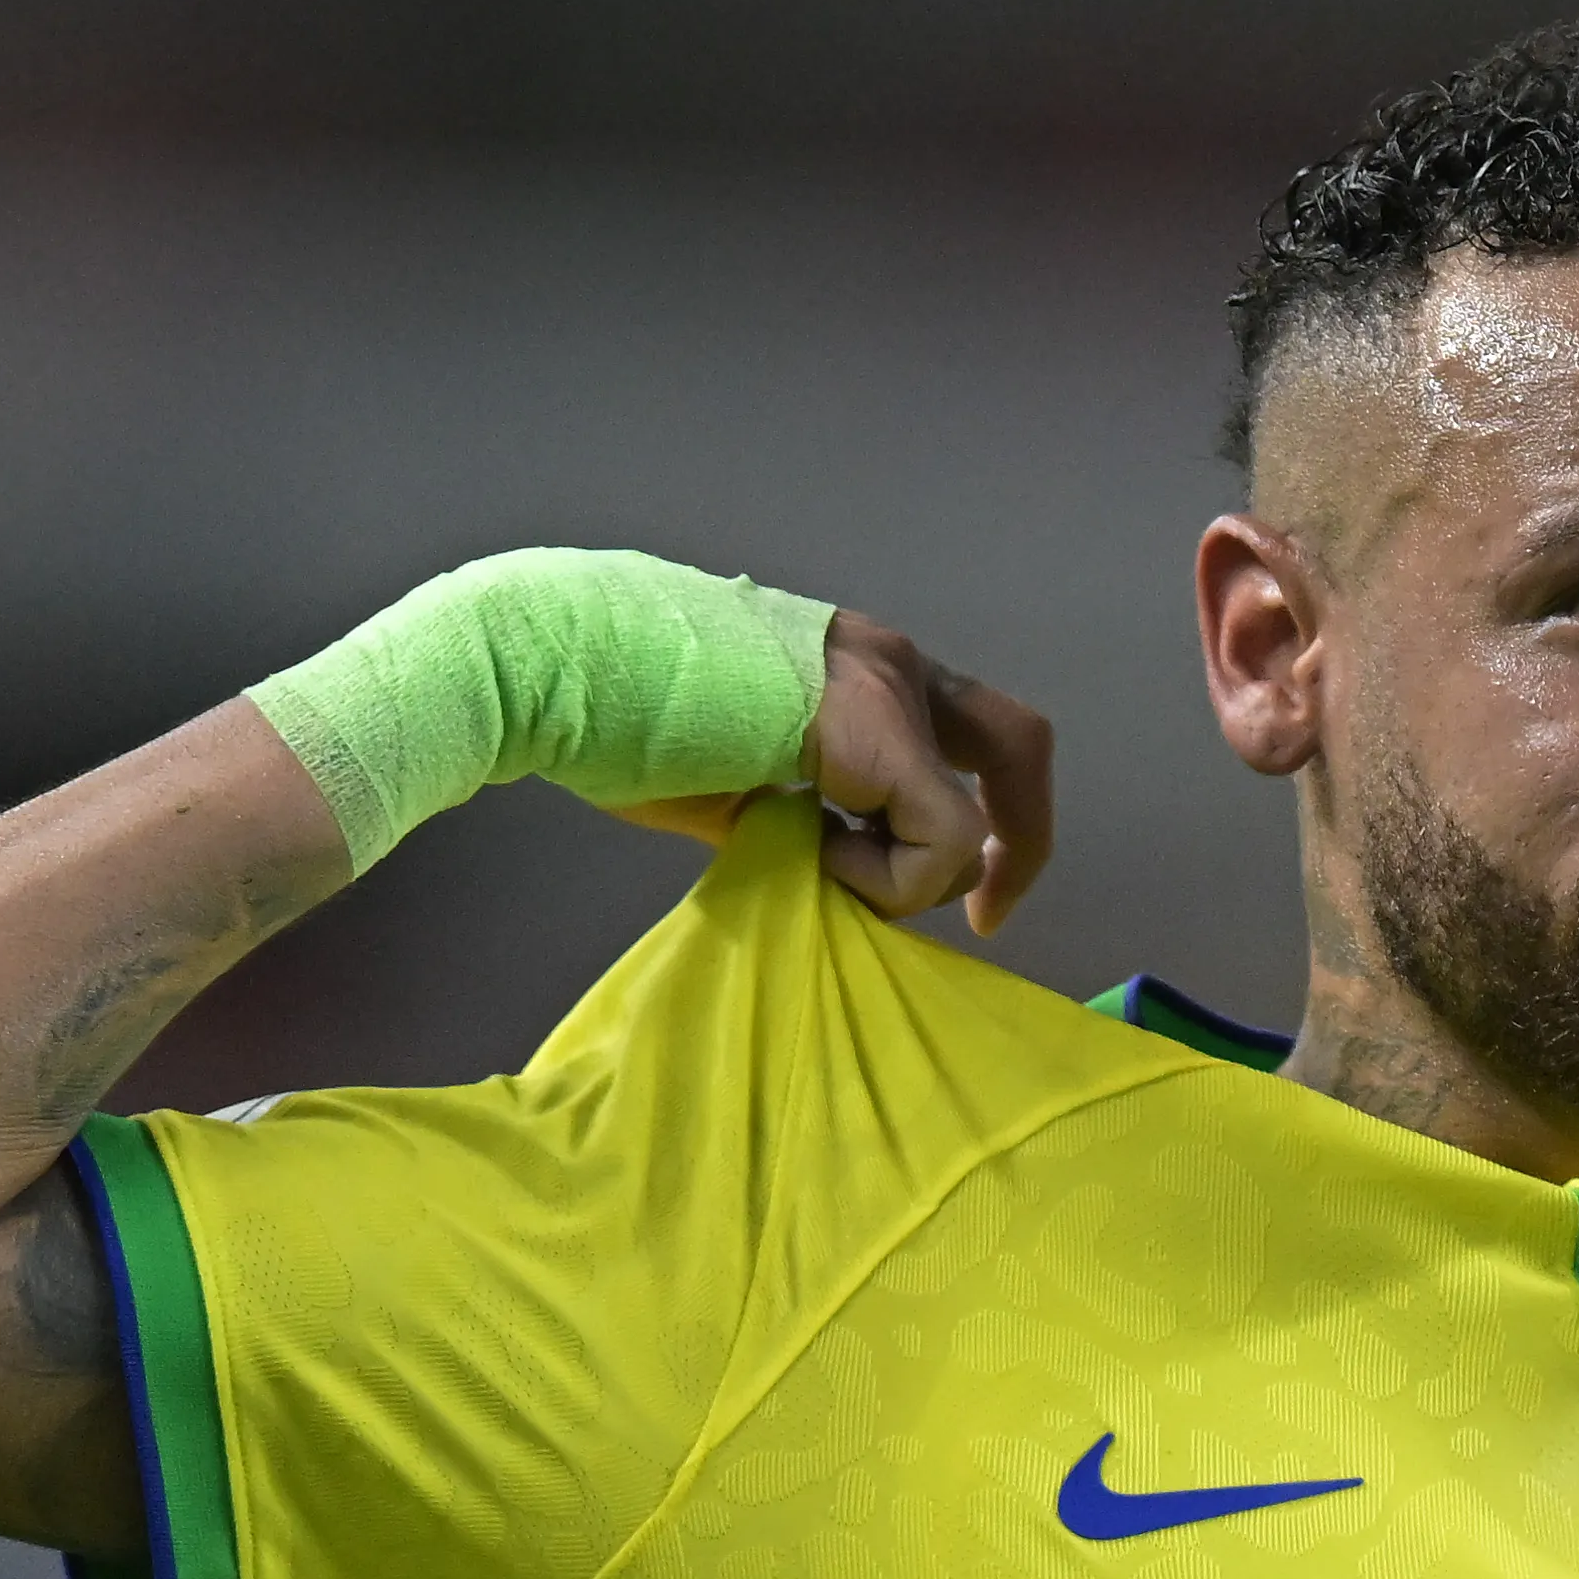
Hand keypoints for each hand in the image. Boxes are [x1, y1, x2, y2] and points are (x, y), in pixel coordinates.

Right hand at [616, 610, 1056, 934]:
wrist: (561, 669)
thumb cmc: (618, 724)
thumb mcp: (740, 784)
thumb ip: (808, 821)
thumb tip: (840, 881)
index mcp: (859, 667)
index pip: (970, 732)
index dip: (991, 815)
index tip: (967, 894)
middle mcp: (888, 663)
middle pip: (1017, 745)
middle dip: (1018, 843)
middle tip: (984, 915)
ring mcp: (885, 688)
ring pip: (969, 816)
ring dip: (904, 876)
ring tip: (812, 863)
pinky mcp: (872, 733)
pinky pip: (939, 838)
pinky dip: (890, 880)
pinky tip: (814, 859)